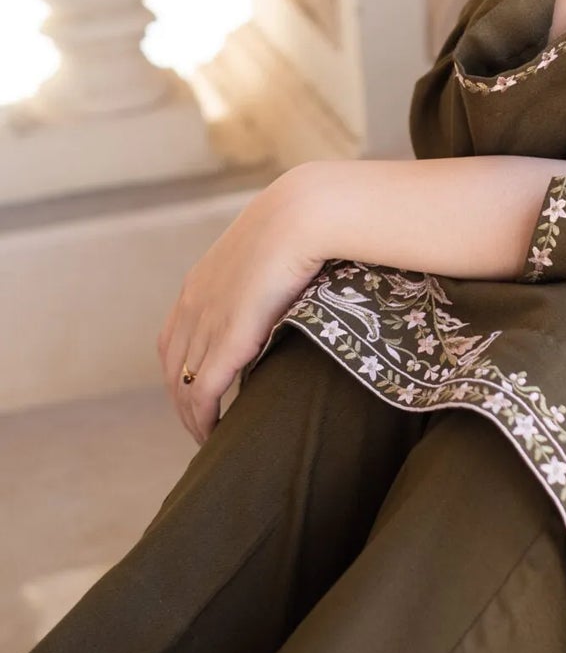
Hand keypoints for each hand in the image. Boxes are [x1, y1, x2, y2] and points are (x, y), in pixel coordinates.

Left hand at [157, 167, 325, 444]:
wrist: (306, 214)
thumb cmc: (304, 224)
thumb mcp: (271, 249)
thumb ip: (266, 273)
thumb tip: (288, 283)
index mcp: (200, 282)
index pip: (173, 339)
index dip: (180, 370)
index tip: (196, 391)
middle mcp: (193, 305)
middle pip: (171, 367)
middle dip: (181, 400)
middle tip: (200, 425)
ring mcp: (207, 322)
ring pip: (182, 386)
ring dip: (191, 417)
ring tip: (207, 438)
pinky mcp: (228, 341)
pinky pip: (203, 393)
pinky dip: (203, 419)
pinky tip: (213, 434)